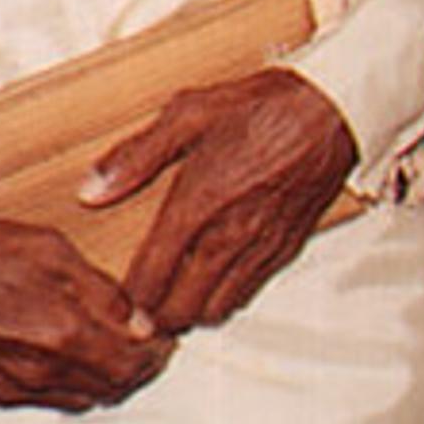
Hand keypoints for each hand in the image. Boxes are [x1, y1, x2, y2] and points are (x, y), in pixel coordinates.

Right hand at [0, 218, 163, 410]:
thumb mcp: (52, 250)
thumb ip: (102, 291)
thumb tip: (138, 319)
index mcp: (64, 336)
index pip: (134, 365)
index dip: (157, 353)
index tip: (164, 337)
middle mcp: (40, 373)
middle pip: (110, 389)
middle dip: (134, 369)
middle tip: (142, 343)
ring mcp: (9, 389)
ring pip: (76, 399)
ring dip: (99, 378)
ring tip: (104, 347)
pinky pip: (37, 398)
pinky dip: (59, 382)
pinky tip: (56, 353)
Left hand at [90, 68, 359, 335]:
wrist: (332, 110)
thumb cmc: (263, 106)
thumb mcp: (189, 114)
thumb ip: (136, 156)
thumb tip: (91, 190)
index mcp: (198, 204)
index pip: (151, 278)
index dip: (129, 302)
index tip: (118, 304)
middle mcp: (228, 236)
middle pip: (182, 309)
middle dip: (156, 318)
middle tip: (140, 312)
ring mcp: (260, 248)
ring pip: (216, 310)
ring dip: (191, 314)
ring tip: (173, 303)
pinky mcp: (286, 250)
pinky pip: (248, 294)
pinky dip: (224, 300)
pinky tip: (213, 285)